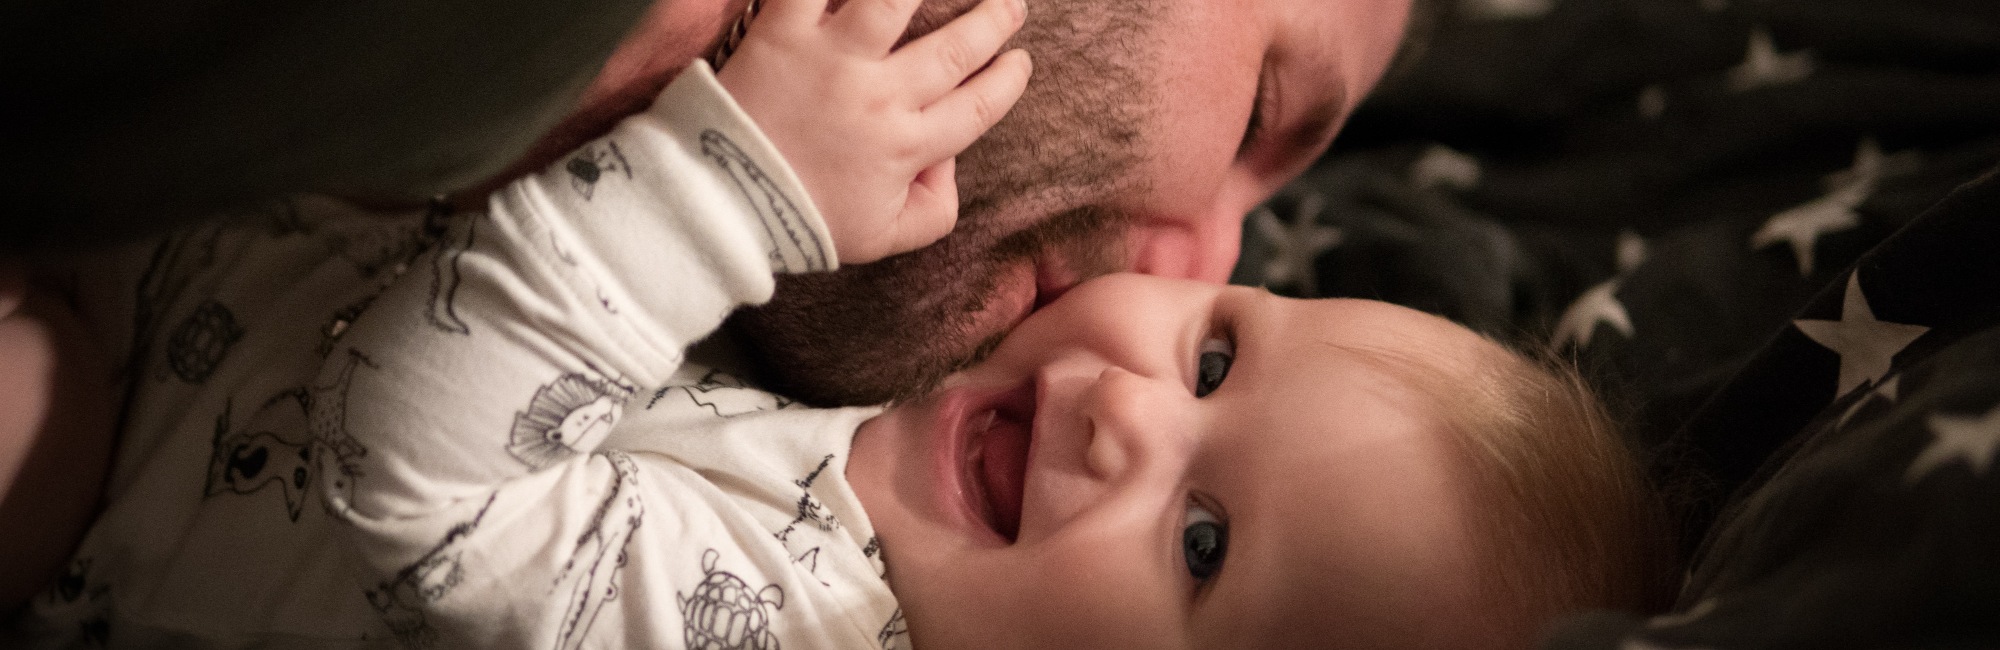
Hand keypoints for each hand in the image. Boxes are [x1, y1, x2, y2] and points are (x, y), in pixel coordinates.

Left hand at [717, 0, 1031, 264]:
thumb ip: (934, 210)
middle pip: (954, 50)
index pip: (976, 107)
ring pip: (894, 1)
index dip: (1006, 81)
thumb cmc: (800, 222)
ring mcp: (832, 60)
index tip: (1020, 62)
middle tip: (1011, 5)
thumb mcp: (882, 238)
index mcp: (907, 148)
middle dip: (992, 22)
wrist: (720, 206)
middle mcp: (880, 97)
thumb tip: (951, 163)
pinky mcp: (782, 34)